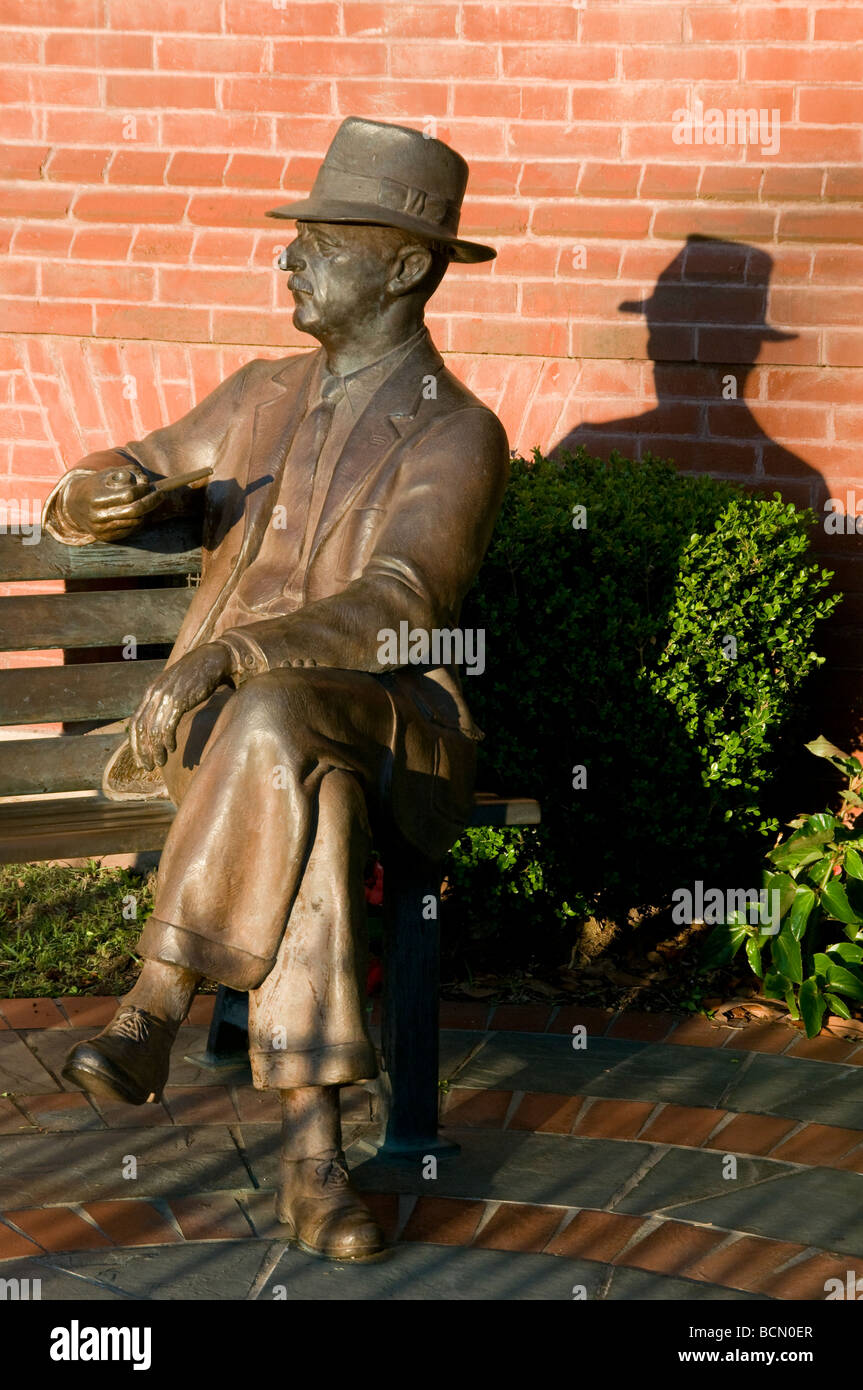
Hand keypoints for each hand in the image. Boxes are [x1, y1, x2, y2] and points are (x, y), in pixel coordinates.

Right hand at [64, 464, 165, 541]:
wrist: (75, 505)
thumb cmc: (97, 485)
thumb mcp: (109, 473)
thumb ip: (129, 472)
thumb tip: (147, 482)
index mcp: (97, 498)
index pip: (129, 495)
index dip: (143, 490)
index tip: (150, 486)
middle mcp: (98, 516)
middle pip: (135, 510)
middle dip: (152, 502)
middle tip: (161, 494)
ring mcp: (102, 529)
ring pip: (136, 522)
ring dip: (146, 512)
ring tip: (146, 502)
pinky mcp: (106, 538)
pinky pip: (131, 530)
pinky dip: (138, 521)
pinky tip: (137, 513)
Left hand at [129, 644, 231, 769]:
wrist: (212, 659)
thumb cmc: (195, 676)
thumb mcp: (173, 687)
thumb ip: (163, 702)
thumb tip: (159, 725)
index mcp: (150, 692)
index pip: (135, 722)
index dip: (135, 744)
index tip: (140, 759)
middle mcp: (154, 694)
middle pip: (141, 729)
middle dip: (143, 751)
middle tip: (147, 767)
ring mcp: (166, 697)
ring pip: (154, 730)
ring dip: (156, 749)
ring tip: (161, 762)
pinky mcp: (180, 700)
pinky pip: (168, 725)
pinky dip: (167, 740)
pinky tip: (172, 748)